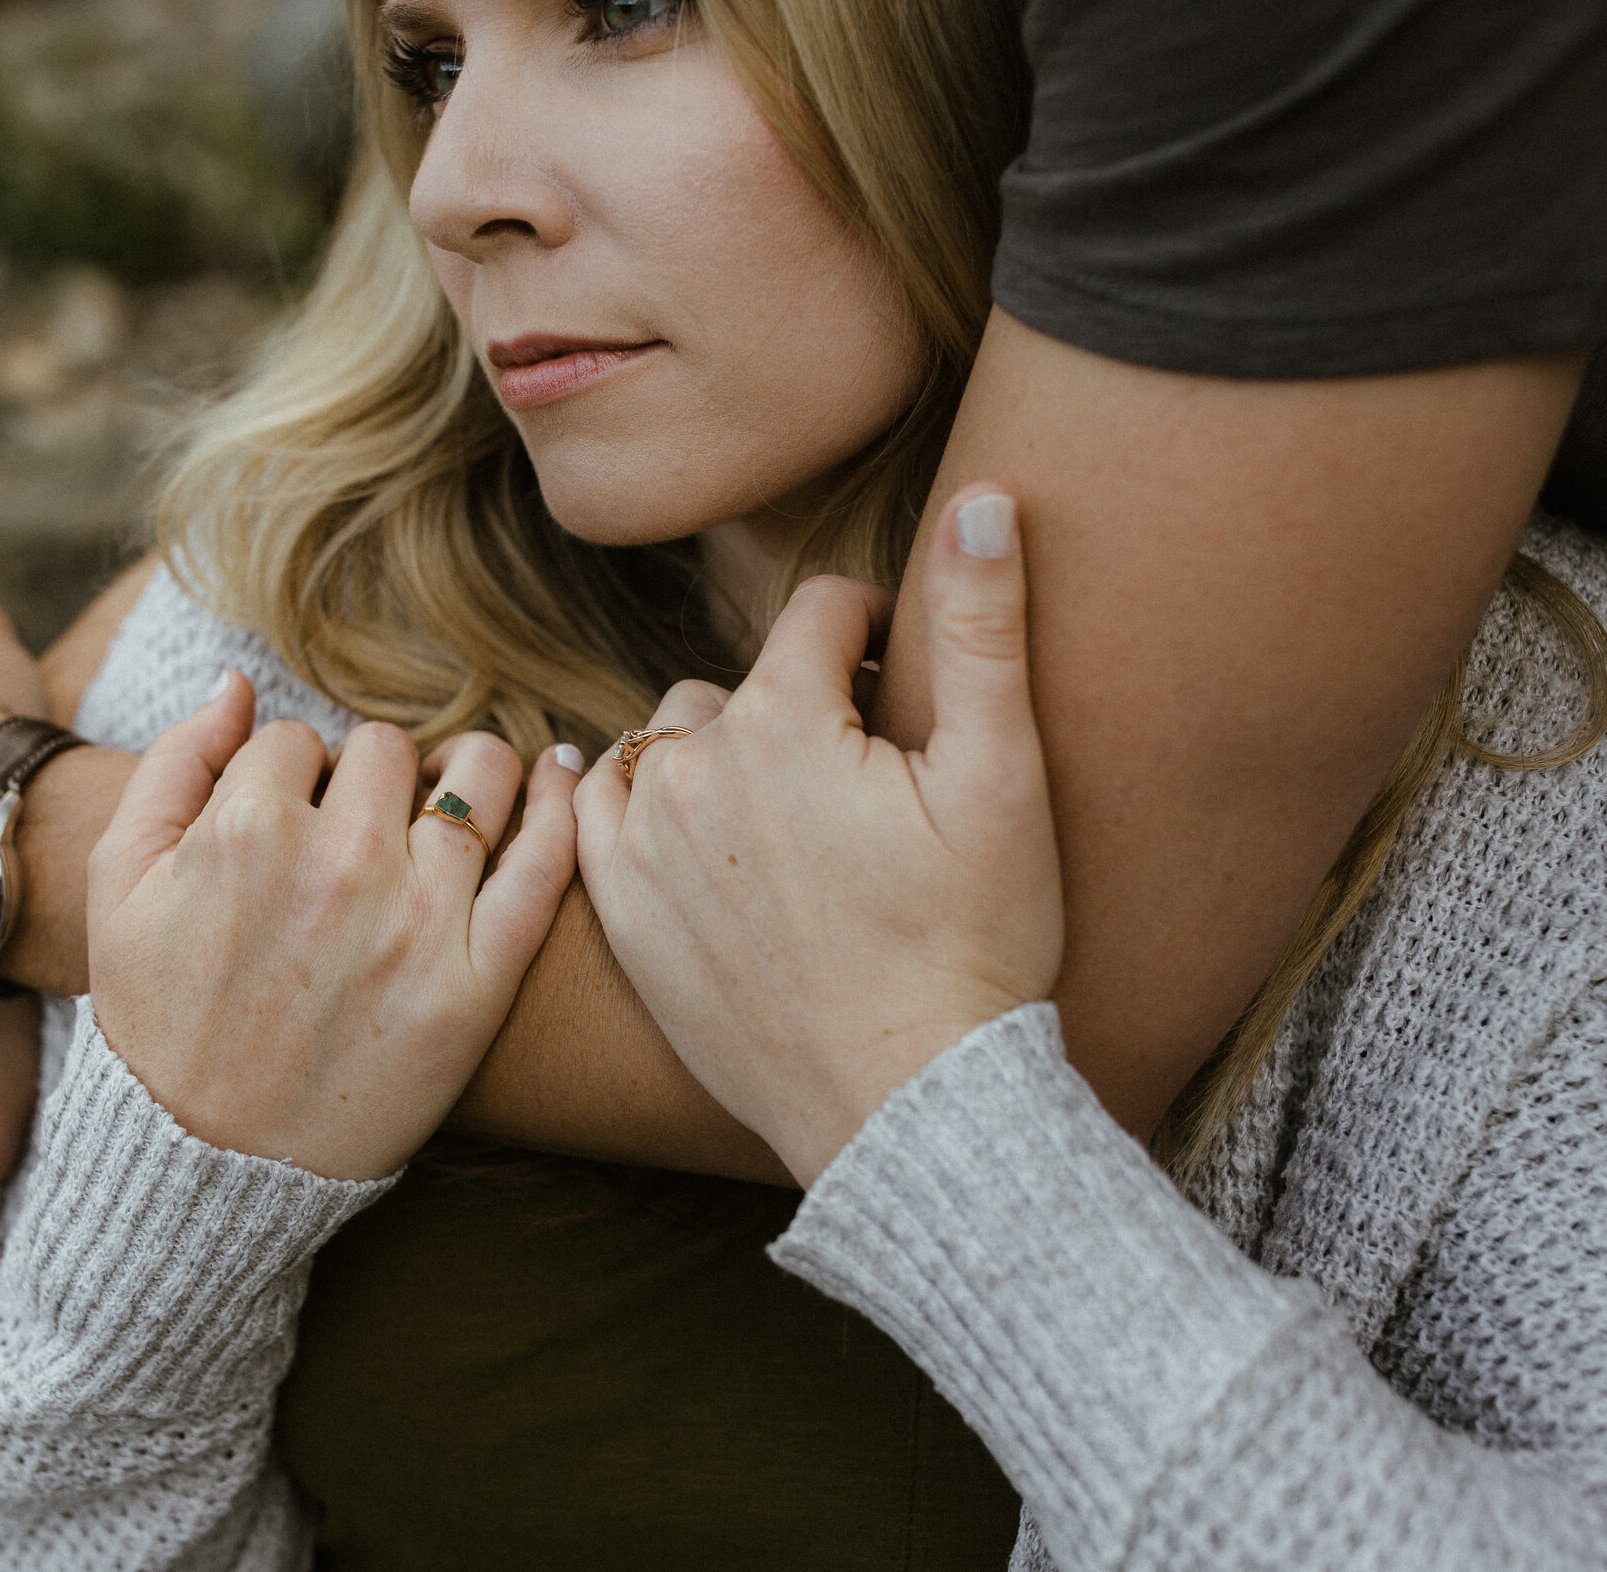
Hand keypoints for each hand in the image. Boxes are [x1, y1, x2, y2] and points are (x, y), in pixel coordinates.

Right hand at [87, 677, 581, 1179]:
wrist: (207, 1166)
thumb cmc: (157, 1023)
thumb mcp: (117, 886)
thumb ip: (173, 765)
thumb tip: (237, 684)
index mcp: (246, 831)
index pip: (298, 741)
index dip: (294, 777)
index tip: (294, 825)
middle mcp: (339, 865)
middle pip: (388, 750)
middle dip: (373, 775)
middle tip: (366, 823)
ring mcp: (417, 923)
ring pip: (477, 776)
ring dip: (468, 769)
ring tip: (455, 794)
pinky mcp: (476, 984)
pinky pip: (542, 866)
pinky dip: (558, 806)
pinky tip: (558, 773)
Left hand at [577, 489, 1061, 1186]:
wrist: (905, 1109)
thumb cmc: (973, 947)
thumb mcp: (1003, 781)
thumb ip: (982, 626)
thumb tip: (987, 496)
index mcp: (782, 721)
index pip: (822, 612)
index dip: (877, 633)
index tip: (908, 681)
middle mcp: (689, 771)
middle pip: (744, 681)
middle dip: (802, 704)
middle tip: (865, 778)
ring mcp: (642, 847)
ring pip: (672, 742)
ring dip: (725, 754)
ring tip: (795, 817)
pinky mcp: (621, 916)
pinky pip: (603, 812)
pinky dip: (640, 801)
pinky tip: (684, 817)